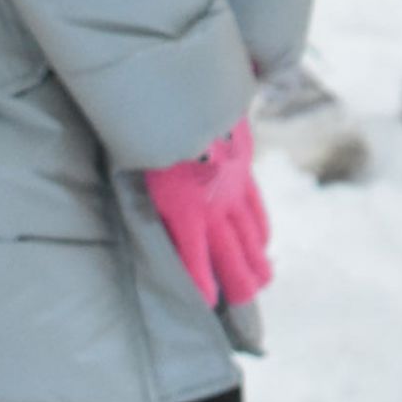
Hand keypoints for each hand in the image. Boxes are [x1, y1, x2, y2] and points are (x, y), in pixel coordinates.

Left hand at [144, 118, 270, 307]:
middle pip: (233, 256)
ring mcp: (234, 190)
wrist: (188, 94)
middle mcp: (214, 207)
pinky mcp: (244, 172)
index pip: (194, 260)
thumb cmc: (150, 134)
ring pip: (251, 237)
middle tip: (247, 307)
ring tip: (262, 281)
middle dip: (240, 286)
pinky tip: (262, 245)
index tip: (209, 305)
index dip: (202, 286)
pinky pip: (256, 209)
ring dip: (256, 264)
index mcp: (185, 212)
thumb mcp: (139, 174)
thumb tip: (146, 229)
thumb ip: (149, 206)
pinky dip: (261, 231)